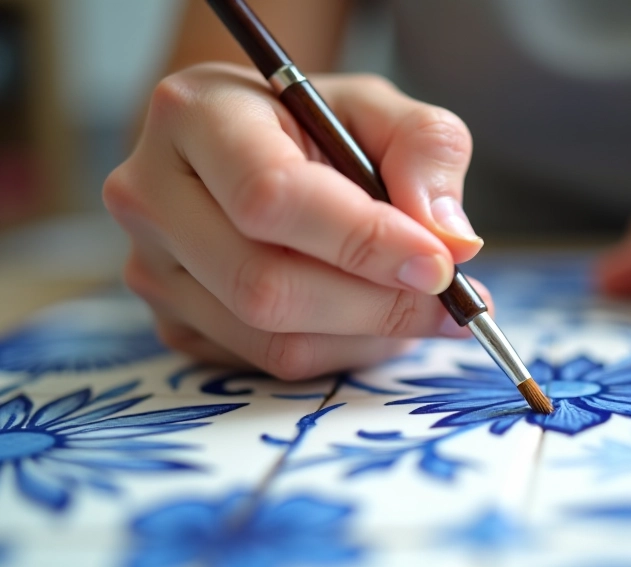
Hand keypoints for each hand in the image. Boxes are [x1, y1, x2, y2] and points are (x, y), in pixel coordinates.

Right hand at [105, 63, 486, 378]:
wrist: (259, 148)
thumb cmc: (320, 124)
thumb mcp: (384, 109)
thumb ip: (427, 152)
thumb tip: (452, 243)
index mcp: (193, 114)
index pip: (271, 196)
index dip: (363, 239)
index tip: (439, 263)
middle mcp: (150, 194)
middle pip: (264, 284)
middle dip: (377, 303)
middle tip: (450, 298)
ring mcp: (152, 268)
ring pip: (272, 340)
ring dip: (367, 333)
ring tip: (415, 300)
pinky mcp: (174, 323)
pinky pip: (270, 365)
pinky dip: (341, 350)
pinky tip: (367, 312)